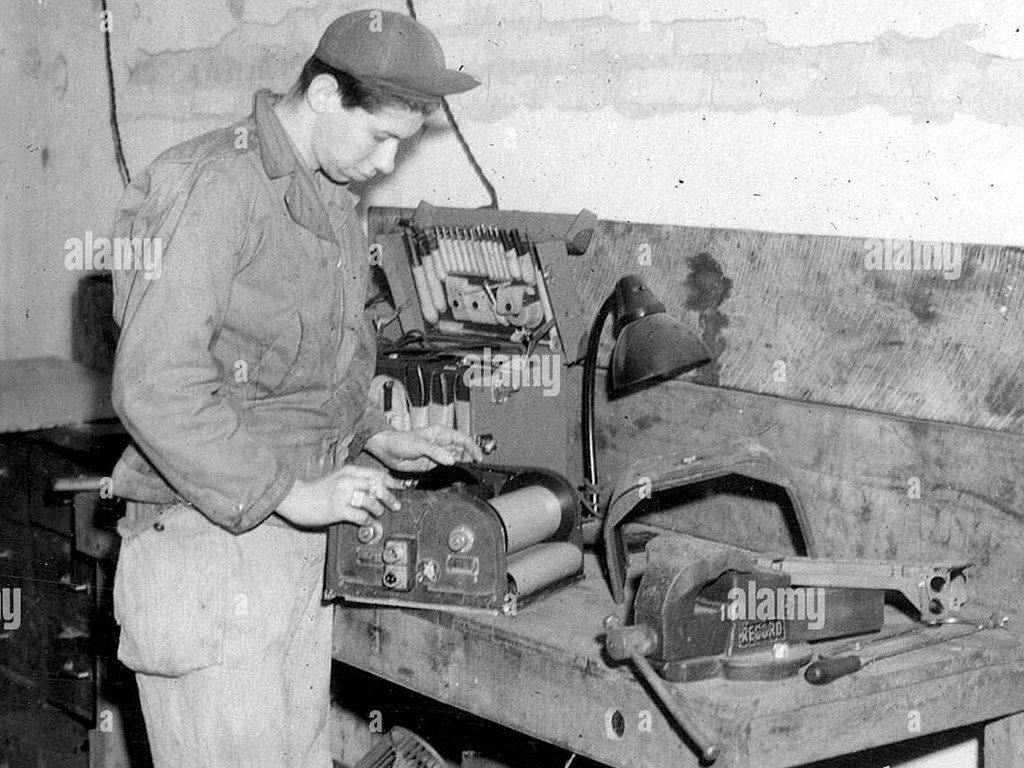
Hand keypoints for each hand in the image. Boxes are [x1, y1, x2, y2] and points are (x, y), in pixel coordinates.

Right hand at [276, 465, 405, 527]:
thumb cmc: (315, 490)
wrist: (295, 497)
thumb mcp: (336, 479)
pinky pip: (361, 515)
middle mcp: (347, 480)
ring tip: (377, 514)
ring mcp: (342, 494)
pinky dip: (368, 520)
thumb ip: (353, 481)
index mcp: (348, 471)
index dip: (390, 482)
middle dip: (389, 497)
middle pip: (377, 486)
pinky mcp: (338, 509)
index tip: (399, 488)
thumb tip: (373, 489)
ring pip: (371, 501)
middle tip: (395, 505)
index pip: (376, 474)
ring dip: (378, 510)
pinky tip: (368, 523)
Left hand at [364, 427, 483, 472]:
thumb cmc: (399, 440)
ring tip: (468, 473)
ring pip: (456, 459)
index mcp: (440, 433)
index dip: (473, 448)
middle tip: (476, 468)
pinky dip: (453, 472)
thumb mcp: (419, 444)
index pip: (463, 439)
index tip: (479, 458)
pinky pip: (446, 468)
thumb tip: (451, 460)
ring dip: (462, 465)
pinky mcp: (432, 465)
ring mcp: (437, 454)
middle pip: (462, 450)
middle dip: (470, 457)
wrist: (386, 450)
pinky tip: (457, 476)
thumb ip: (436, 452)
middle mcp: (441, 443)